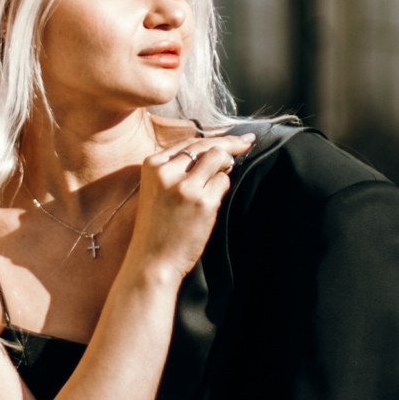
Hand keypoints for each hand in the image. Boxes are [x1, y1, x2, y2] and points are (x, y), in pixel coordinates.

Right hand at [125, 130, 255, 285]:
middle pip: (206, 145)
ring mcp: (185, 186)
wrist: (152, 261)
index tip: (232, 138)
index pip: (188, 143)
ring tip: (216, 185)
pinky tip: (211, 204)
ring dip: (225, 167)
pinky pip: (223, 182)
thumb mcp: (157, 190)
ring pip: (218, 158)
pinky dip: (223, 189)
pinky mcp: (203, 202)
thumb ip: (177, 169)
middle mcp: (167, 171)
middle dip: (231, 142)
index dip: (213, 139)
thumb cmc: (157, 228)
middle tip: (247, 142)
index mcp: (152, 165)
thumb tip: (214, 151)